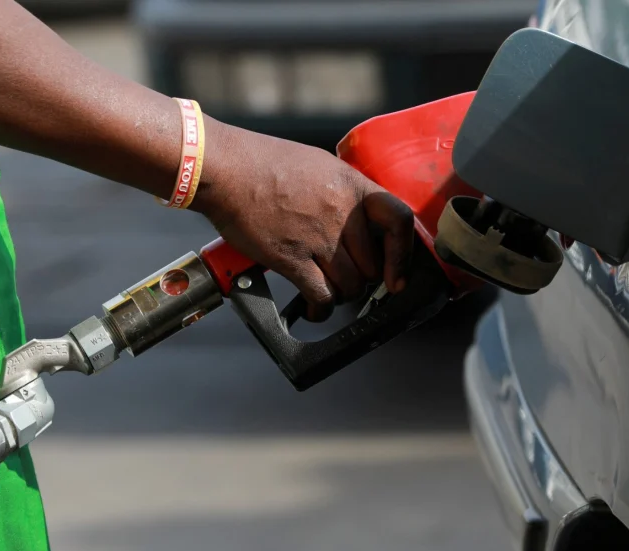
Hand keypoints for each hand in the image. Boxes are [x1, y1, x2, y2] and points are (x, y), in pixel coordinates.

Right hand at [192, 120, 414, 320]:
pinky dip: (320, 308)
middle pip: (372, 265)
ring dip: (341, 294)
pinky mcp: (292, 259)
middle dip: (362, 278)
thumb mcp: (317, 165)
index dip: (403, 254)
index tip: (398, 273)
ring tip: (328, 291)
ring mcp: (318, 237)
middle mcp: (341, 212)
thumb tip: (356, 221)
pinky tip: (314, 308)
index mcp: (351, 185)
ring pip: (350, 285)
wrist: (225, 169)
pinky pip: (322, 295)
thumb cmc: (262, 162)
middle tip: (348, 278)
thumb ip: (342, 193)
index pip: (399, 221)